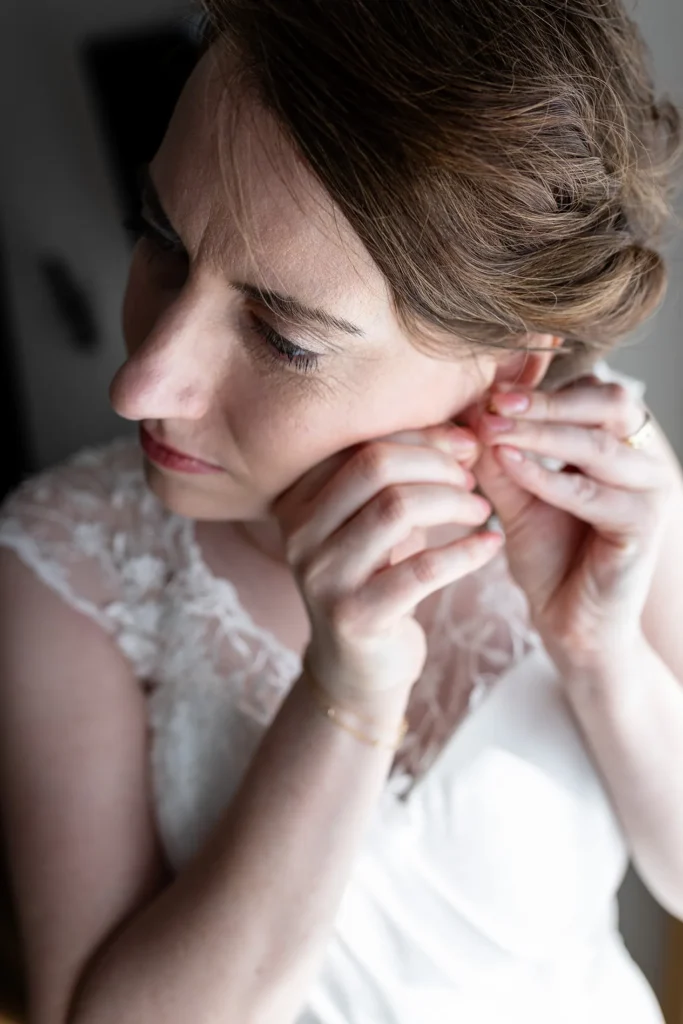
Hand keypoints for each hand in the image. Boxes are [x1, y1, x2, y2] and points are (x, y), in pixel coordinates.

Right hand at [272, 425, 502, 710]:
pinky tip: (491, 545)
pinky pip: (421, 570)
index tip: (464, 446)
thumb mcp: (380, 522)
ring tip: (481, 510)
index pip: (361, 443)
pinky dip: (466, 551)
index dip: (422, 436)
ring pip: (396, 509)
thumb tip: (468, 432)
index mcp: (297, 499)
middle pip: (374, 466)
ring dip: (452, 502)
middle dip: (436, 464)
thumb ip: (407, 476)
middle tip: (472, 480)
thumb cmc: (378, 579)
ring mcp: (322, 577)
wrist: (358, 668)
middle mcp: (299, 533)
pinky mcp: (354, 618)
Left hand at [472, 376, 676, 674]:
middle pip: (607, 401)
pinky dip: (547, 475)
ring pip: (597, 443)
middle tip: (494, 400)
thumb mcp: (515, 496)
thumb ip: (500, 454)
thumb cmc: (548, 556)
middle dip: (546, 399)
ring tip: (491, 428)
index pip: (589, 389)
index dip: (540, 385)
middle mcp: (643, 459)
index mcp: (618, 443)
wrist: (569, 622)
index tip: (488, 386)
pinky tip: (509, 464)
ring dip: (540, 431)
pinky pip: (591, 492)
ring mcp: (650, 490)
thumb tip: (472, 406)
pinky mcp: (643, 525)